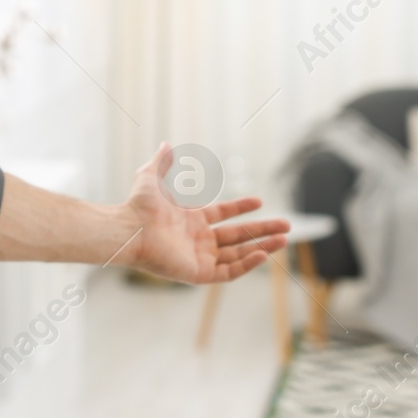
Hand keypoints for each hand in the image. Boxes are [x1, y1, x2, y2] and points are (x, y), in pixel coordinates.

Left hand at [119, 142, 288, 283]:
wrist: (130, 229)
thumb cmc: (138, 206)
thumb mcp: (151, 178)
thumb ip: (161, 162)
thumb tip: (165, 144)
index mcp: (191, 220)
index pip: (223, 215)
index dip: (241, 208)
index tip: (260, 201)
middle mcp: (198, 240)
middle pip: (238, 236)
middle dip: (263, 231)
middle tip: (287, 226)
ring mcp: (200, 258)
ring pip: (238, 254)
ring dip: (262, 247)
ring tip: (284, 239)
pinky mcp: (199, 273)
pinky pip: (229, 272)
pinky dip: (247, 264)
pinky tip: (262, 253)